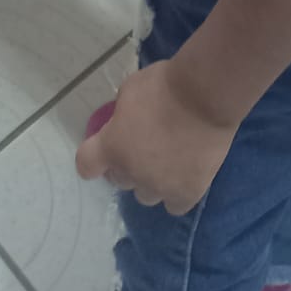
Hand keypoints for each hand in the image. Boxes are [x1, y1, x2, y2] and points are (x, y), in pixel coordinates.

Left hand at [75, 61, 236, 214]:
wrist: (204, 96)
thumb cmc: (164, 85)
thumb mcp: (130, 90)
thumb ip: (122, 114)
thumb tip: (124, 123)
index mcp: (112, 147)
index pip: (86, 165)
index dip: (92, 159)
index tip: (101, 151)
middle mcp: (132, 173)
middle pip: (119, 180)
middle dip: (125, 165)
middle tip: (141, 147)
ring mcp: (160, 187)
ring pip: (146, 195)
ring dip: (149, 181)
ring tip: (165, 162)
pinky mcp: (188, 193)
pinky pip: (174, 205)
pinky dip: (175, 193)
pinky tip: (182, 176)